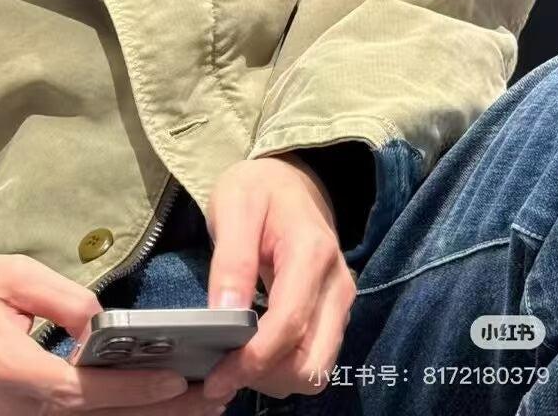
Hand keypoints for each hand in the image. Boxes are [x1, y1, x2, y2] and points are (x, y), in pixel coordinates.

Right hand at [0, 253, 190, 415]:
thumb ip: (62, 299)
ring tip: (196, 405)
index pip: (83, 391)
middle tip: (210, 396)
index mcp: (10, 370)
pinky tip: (147, 406)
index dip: (134, 388)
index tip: (179, 378)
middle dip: (156, 412)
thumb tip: (108, 322)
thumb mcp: (9, 274)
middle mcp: (13, 411)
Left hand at [202, 156, 355, 404]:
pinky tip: (251, 359)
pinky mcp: (333, 314)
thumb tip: (224, 317)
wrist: (288, 179)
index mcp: (312, 253)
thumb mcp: (233, 207)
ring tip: (232, 367)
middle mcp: (337, 285)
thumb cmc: (257, 187)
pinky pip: (314, 358)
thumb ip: (231, 261)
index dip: (254, 358)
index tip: (217, 375)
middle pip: (311, 362)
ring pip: (316, 369)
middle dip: (266, 377)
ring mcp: (340, 303)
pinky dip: (283, 370)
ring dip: (275, 379)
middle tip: (222, 375)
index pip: (289, 325)